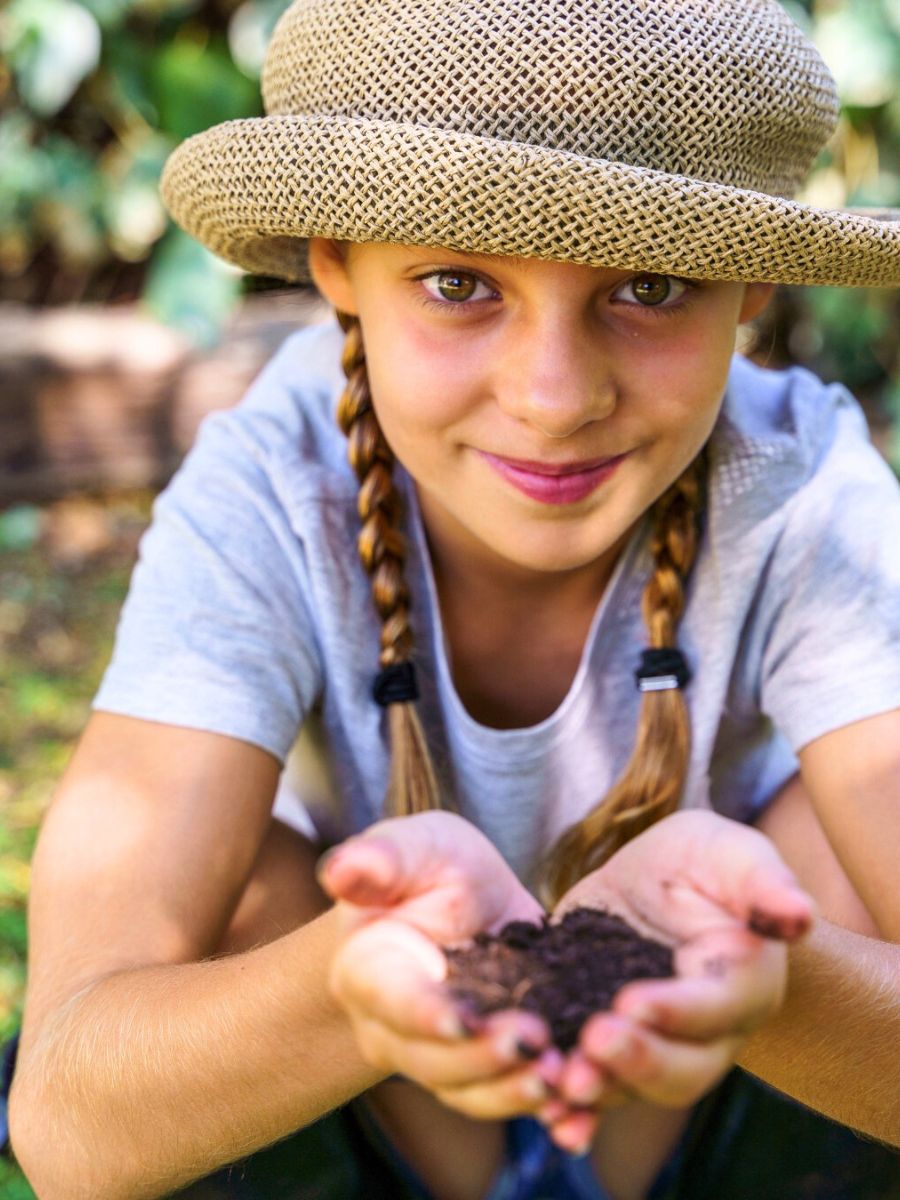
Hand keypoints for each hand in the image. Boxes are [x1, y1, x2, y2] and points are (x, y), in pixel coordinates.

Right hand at [320, 811, 563, 1118]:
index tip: (462, 1019)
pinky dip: (541, 1113)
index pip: (392, 999)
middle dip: (482, 1058)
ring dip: (511, 1091)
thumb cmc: (431, 869)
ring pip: (468, 1092)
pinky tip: (575, 1112)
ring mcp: (439, 1057)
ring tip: (559, 1076)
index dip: (424, 1013)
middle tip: (533, 1040)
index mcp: (370, 970)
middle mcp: (395, 1027)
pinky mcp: (485, 1071)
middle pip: (432, 1060)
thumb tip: (341, 868)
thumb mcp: (417, 847)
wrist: (463, 903)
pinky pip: (506, 1101)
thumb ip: (383, 857)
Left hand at [547, 810, 815, 1151]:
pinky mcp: (613, 1049)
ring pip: (637, 1089)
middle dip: (638, 1062)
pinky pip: (600, 1090)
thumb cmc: (701, 862)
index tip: (632, 1001)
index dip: (678, 1011)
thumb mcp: (727, 853)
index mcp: (743, 982)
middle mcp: (709, 1031)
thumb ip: (762, 880)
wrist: (656, 883)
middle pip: (683, 1069)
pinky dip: (576, 1109)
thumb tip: (799, 916)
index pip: (717, 1007)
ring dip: (602, 1090)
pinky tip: (546, 1111)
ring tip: (562, 1080)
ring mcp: (660, 1048)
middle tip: (593, 1040)